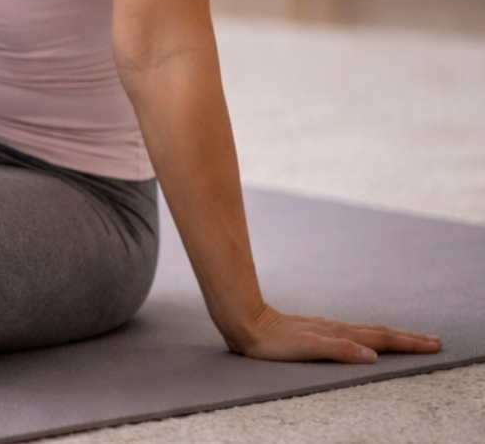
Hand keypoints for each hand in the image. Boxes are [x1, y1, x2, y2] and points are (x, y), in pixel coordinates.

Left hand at [230, 304, 440, 363]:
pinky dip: (368, 334)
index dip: (406, 343)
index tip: (431, 345)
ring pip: (366, 330)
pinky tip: (367, 338)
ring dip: (391, 335)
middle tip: (433, 341)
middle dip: (407, 338)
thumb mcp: (305, 348)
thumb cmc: (271, 341)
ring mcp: (325, 328)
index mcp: (337, 334)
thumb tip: (371, 355)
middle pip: (378, 333)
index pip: (379, 338)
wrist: (244, 322)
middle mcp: (335, 328)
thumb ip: (338, 350)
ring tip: (410, 338)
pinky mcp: (315, 329)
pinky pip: (351, 332)